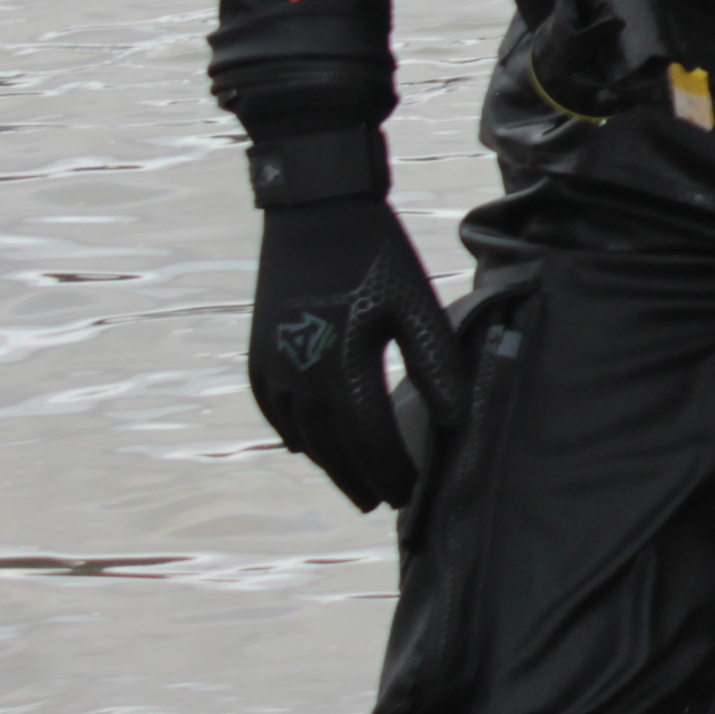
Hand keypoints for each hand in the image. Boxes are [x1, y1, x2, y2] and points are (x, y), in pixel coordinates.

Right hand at [247, 192, 463, 513]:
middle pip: (330, 445)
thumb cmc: (376, 254)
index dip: (391, 470)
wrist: (315, 209)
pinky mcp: (259, 347)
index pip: (369, 438)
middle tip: (381, 504)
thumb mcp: (416, 305)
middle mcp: (299, 374)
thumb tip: (455, 421)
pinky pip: (271, 405)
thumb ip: (436, 365)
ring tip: (350, 481)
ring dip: (324, 461)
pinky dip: (289, 430)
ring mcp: (272, 362)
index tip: (410, 496)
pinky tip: (302, 444)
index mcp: (341, 366)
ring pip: (298, 431)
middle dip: (358, 477)